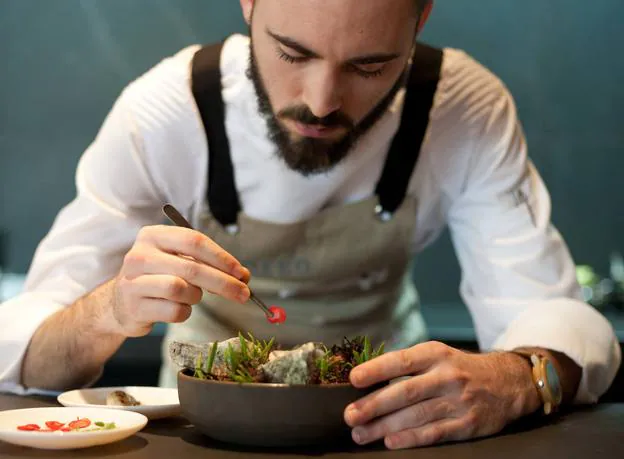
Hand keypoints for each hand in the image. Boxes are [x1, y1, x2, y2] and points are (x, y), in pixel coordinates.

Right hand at [111, 225, 250, 336]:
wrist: (120, 303)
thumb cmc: (158, 278)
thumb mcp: (181, 263)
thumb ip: (211, 265)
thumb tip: (244, 276)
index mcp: (153, 236)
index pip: (194, 241)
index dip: (222, 257)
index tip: (241, 272)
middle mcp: (139, 255)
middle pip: (192, 268)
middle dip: (224, 282)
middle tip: (244, 293)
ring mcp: (133, 281)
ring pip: (181, 289)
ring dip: (196, 296)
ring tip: (191, 296)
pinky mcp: (133, 307)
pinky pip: (174, 311)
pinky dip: (184, 312)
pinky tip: (177, 308)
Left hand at [344, 341, 540, 449]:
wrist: (508, 383)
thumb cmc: (460, 369)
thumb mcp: (438, 356)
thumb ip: (408, 365)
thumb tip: (368, 379)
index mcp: (435, 354)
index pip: (401, 361)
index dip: (377, 369)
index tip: (353, 379)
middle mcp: (447, 376)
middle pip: (405, 391)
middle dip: (374, 405)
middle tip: (350, 415)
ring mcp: (458, 401)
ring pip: (416, 415)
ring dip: (385, 426)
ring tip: (361, 433)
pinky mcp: (468, 425)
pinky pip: (435, 432)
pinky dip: (411, 438)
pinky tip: (391, 442)